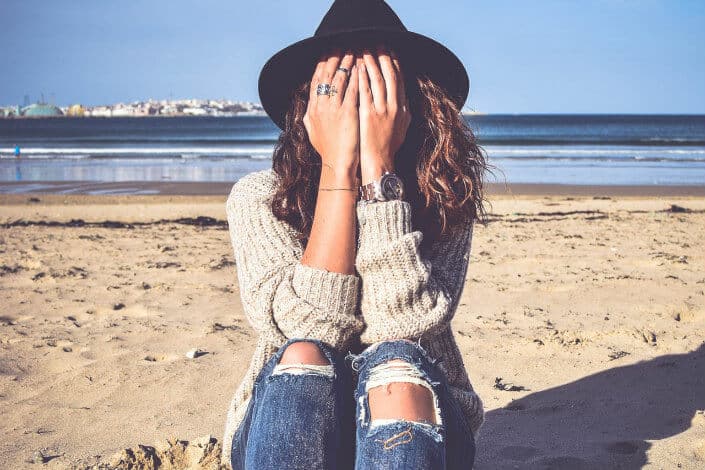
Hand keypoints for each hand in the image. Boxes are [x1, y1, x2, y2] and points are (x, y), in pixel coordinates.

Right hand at [303, 49, 359, 178]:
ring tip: (355, 50)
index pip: (316, 79)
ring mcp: (333, 109)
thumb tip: (308, 110)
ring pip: (340, 78)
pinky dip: (357, 76)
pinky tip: (363, 67)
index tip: (327, 52)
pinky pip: (352, 88)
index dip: (322, 64)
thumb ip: (310, 117)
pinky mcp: (347, 113)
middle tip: (342, 44)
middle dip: (335, 57)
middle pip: (326, 74)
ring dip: (348, 62)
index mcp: (312, 109)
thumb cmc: (328, 151)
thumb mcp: (313, 131)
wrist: (337, 165)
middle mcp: (320, 106)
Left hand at [357, 45, 411, 185]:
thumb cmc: (389, 147)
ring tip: (365, 49)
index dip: (395, 62)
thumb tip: (405, 98)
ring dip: (371, 62)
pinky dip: (362, 76)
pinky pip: (365, 90)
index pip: (400, 79)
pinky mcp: (368, 114)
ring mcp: (382, 110)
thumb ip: (404, 111)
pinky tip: (357, 66)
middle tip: (376, 42)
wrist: (380, 163)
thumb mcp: (402, 127)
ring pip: (377, 79)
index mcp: (403, 108)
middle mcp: (394, 106)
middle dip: (383, 56)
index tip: (389, 50)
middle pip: (390, 74)